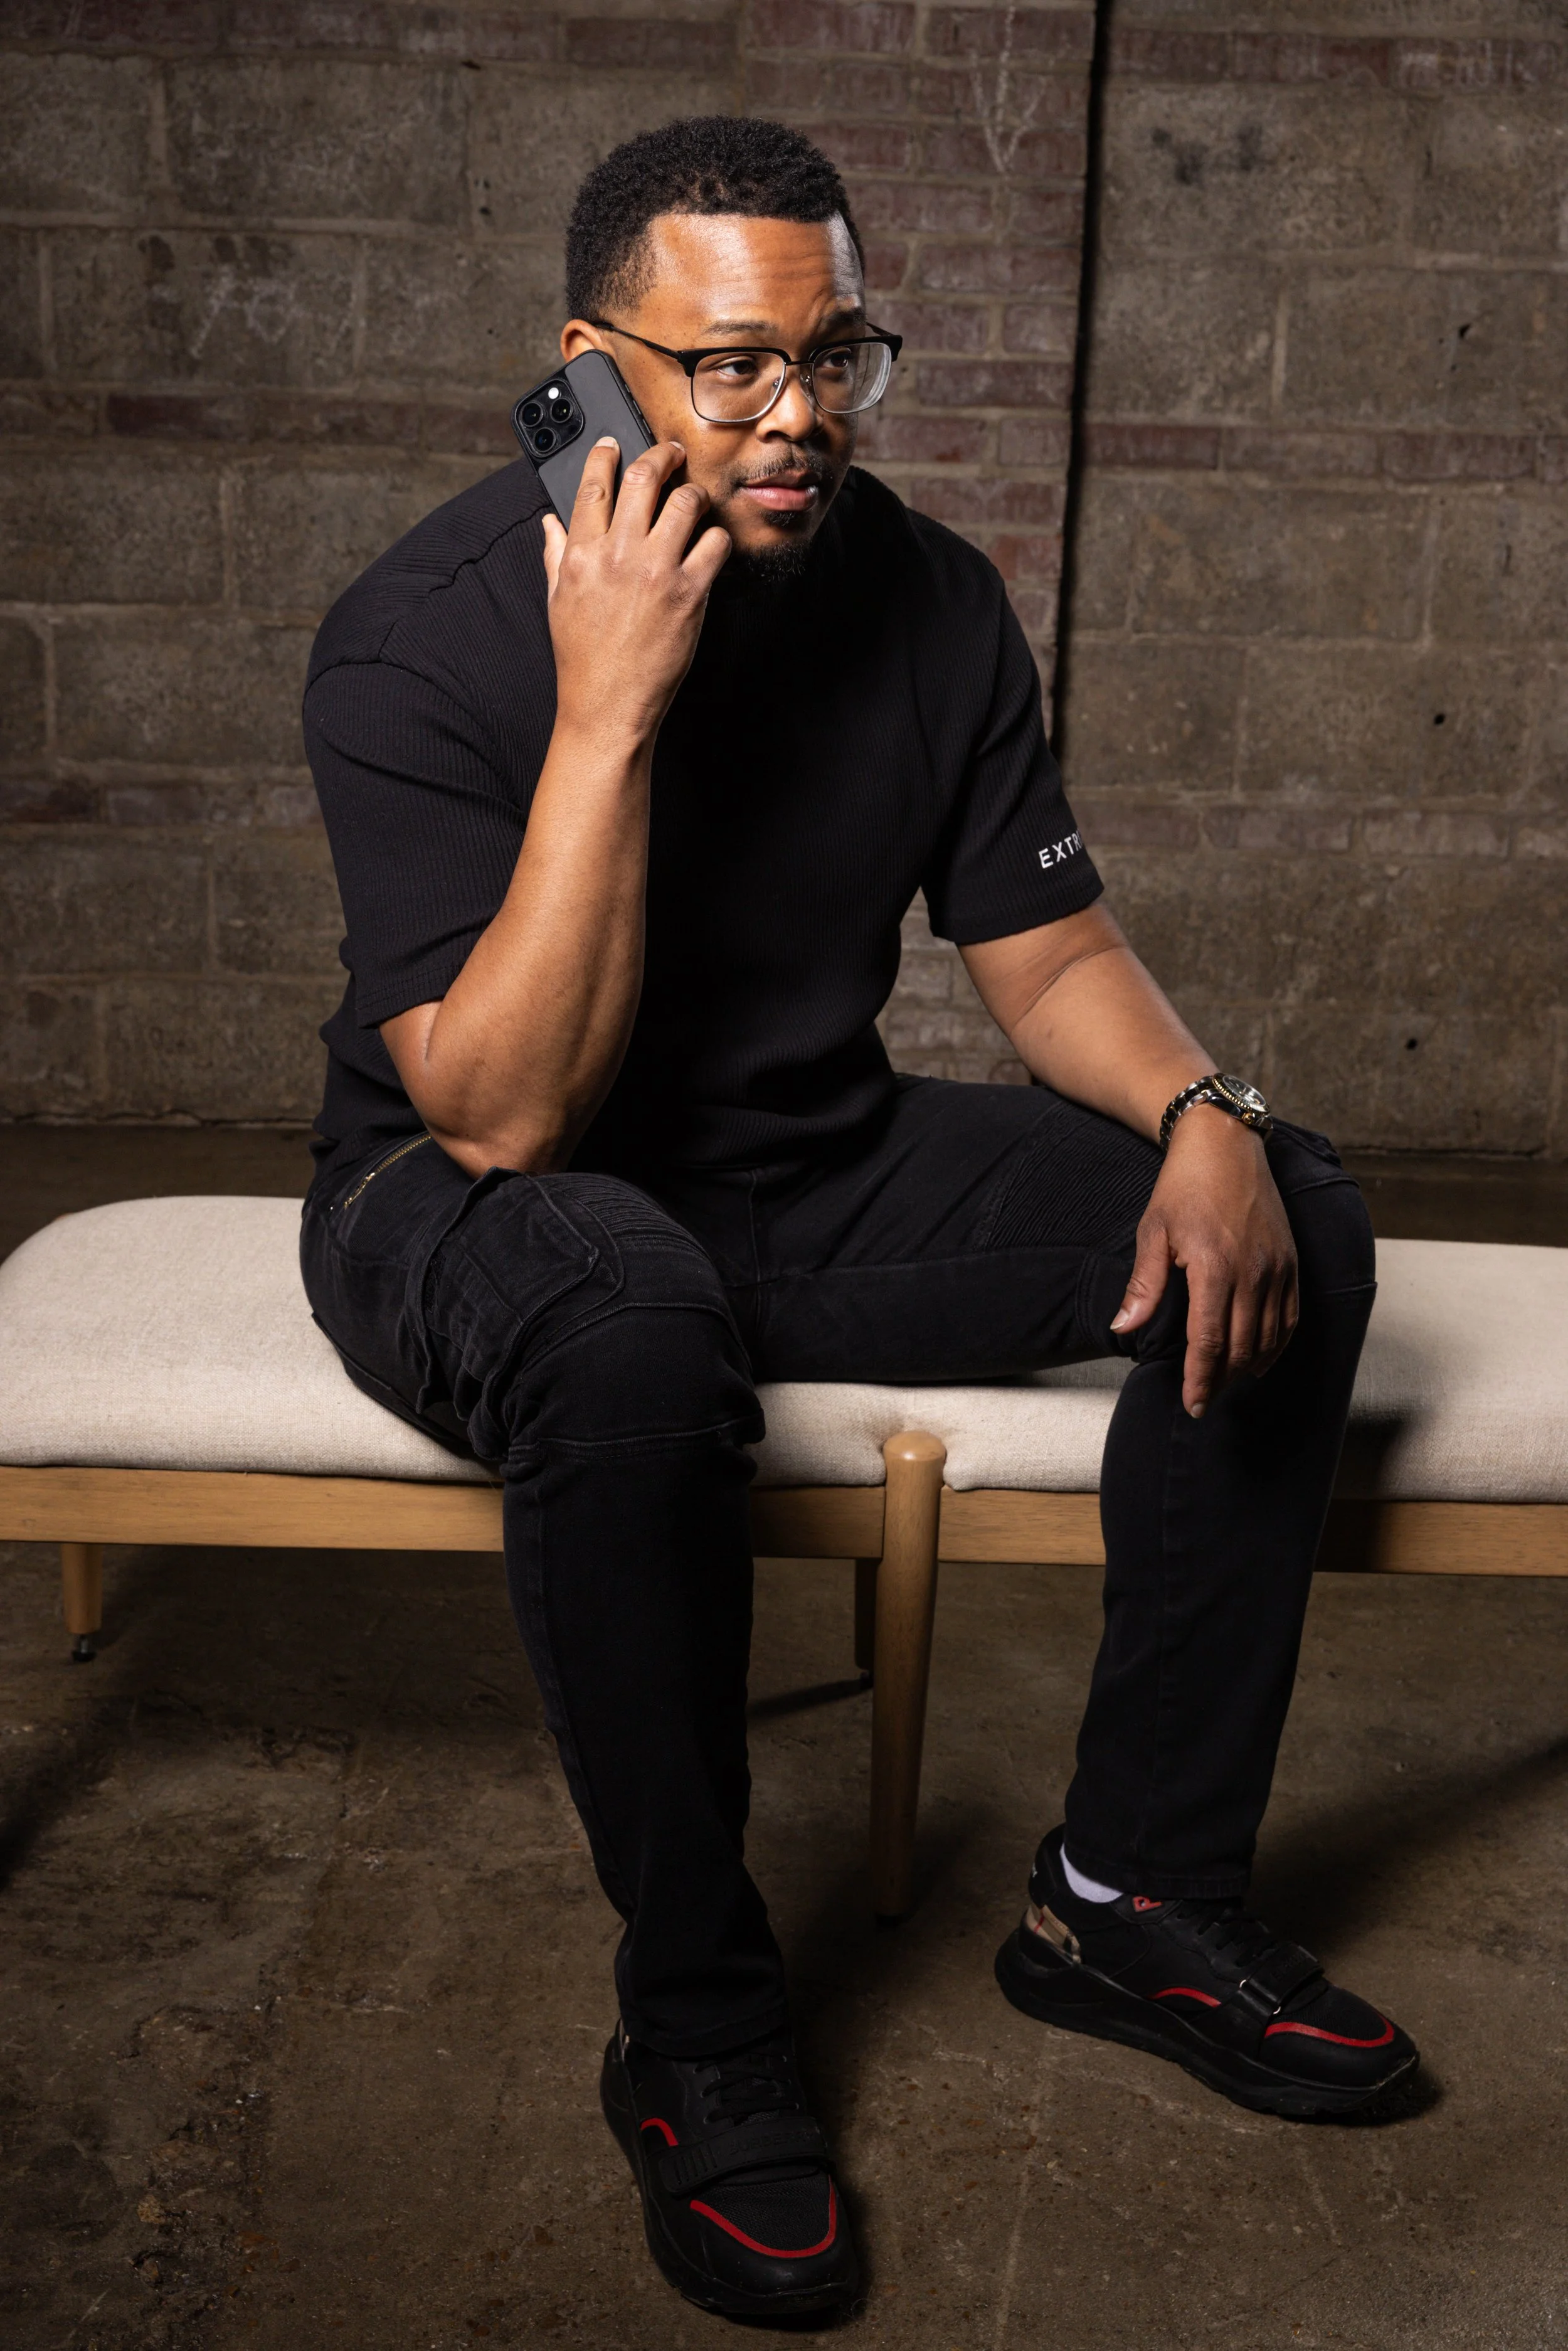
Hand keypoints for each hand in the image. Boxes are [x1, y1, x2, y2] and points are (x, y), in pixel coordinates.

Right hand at [541, 437, 729, 747]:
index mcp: (581, 554)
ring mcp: (657, 572)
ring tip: (696, 498)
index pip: (594, 484)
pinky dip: (717, 538)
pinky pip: (715, 544)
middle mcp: (618, 555)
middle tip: (670, 452)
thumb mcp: (557, 602)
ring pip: (685, 502)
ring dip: (694, 494)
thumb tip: (550, 522)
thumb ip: (555, 555)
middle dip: (660, 455)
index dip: (605, 454)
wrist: (607, 707)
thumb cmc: (583, 660)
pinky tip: (711, 544)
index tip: (614, 443)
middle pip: (643, 478)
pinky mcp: (690, 593)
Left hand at [1111, 1108, 1297, 1417]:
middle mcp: (1253, 1272)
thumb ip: (1144, 1285)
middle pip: (1242, 1346)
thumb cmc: (1183, 1187)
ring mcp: (1278, 1268)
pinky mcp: (1292, 1262)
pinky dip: (1277, 1345)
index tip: (1192, 1405)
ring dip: (1249, 1367)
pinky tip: (1261, 1360)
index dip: (1200, 1378)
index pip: (1209, 1340)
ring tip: (1225, 1383)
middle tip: (1202, 1400)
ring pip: (1270, 1337)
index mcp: (1215, 1267)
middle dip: (1221, 1380)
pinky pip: (1290, 1317)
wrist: (1226, 1145)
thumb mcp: (1153, 1232)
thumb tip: (1123, 1328)